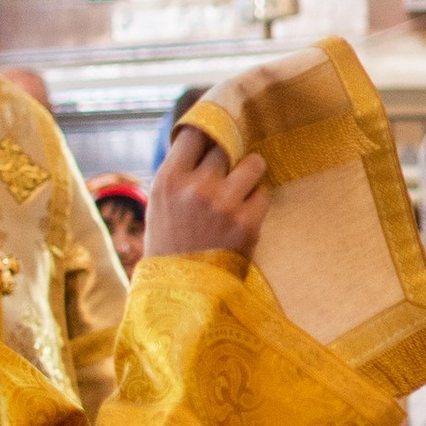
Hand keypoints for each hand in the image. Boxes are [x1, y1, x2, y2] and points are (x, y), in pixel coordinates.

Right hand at [147, 125, 268, 262]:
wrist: (181, 292)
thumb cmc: (170, 243)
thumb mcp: (161, 202)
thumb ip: (182, 171)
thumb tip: (209, 138)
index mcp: (168, 180)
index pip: (196, 133)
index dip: (209, 133)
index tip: (216, 137)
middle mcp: (195, 188)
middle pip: (226, 147)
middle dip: (230, 157)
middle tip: (228, 172)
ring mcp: (223, 205)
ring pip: (253, 164)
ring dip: (251, 172)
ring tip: (242, 187)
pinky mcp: (247, 224)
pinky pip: (264, 194)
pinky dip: (257, 202)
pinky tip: (244, 215)